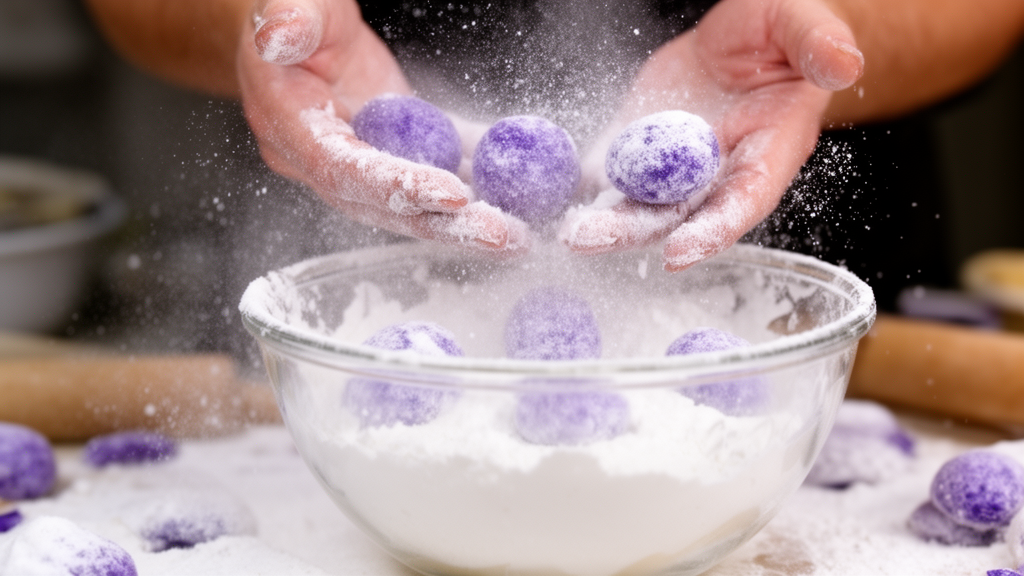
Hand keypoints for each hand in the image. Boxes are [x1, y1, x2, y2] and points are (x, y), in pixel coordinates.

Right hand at [237, 0, 528, 252]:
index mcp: (291, 128)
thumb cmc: (286, 8)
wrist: (293, 21)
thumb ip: (289, 19)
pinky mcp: (394, 148)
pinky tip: (519, 193)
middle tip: (504, 237)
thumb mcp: (285, 3)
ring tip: (520, 233)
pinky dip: (477, 178)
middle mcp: (325, 159)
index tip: (454, 195)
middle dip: (448, 225)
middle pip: (388, 206)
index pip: (345, 170)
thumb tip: (282, 32)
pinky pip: (438, 167)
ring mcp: (362, 160)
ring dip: (469, 220)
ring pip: (418, 201)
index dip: (398, 187)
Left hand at [559, 0, 862, 270]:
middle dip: (635, 232)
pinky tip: (555, 190)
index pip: (743, 201)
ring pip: (639, 199)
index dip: (713, 230)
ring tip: (568, 230)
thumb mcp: (806, 26)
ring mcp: (677, 160)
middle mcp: (719, 168)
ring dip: (604, 218)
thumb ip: (818, 46)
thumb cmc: (788, 30)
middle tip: (590, 242)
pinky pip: (613, 165)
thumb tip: (845, 64)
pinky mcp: (644, 139)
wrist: (752, 31)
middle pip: (679, 214)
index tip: (679, 253)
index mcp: (768, 152)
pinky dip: (586, 180)